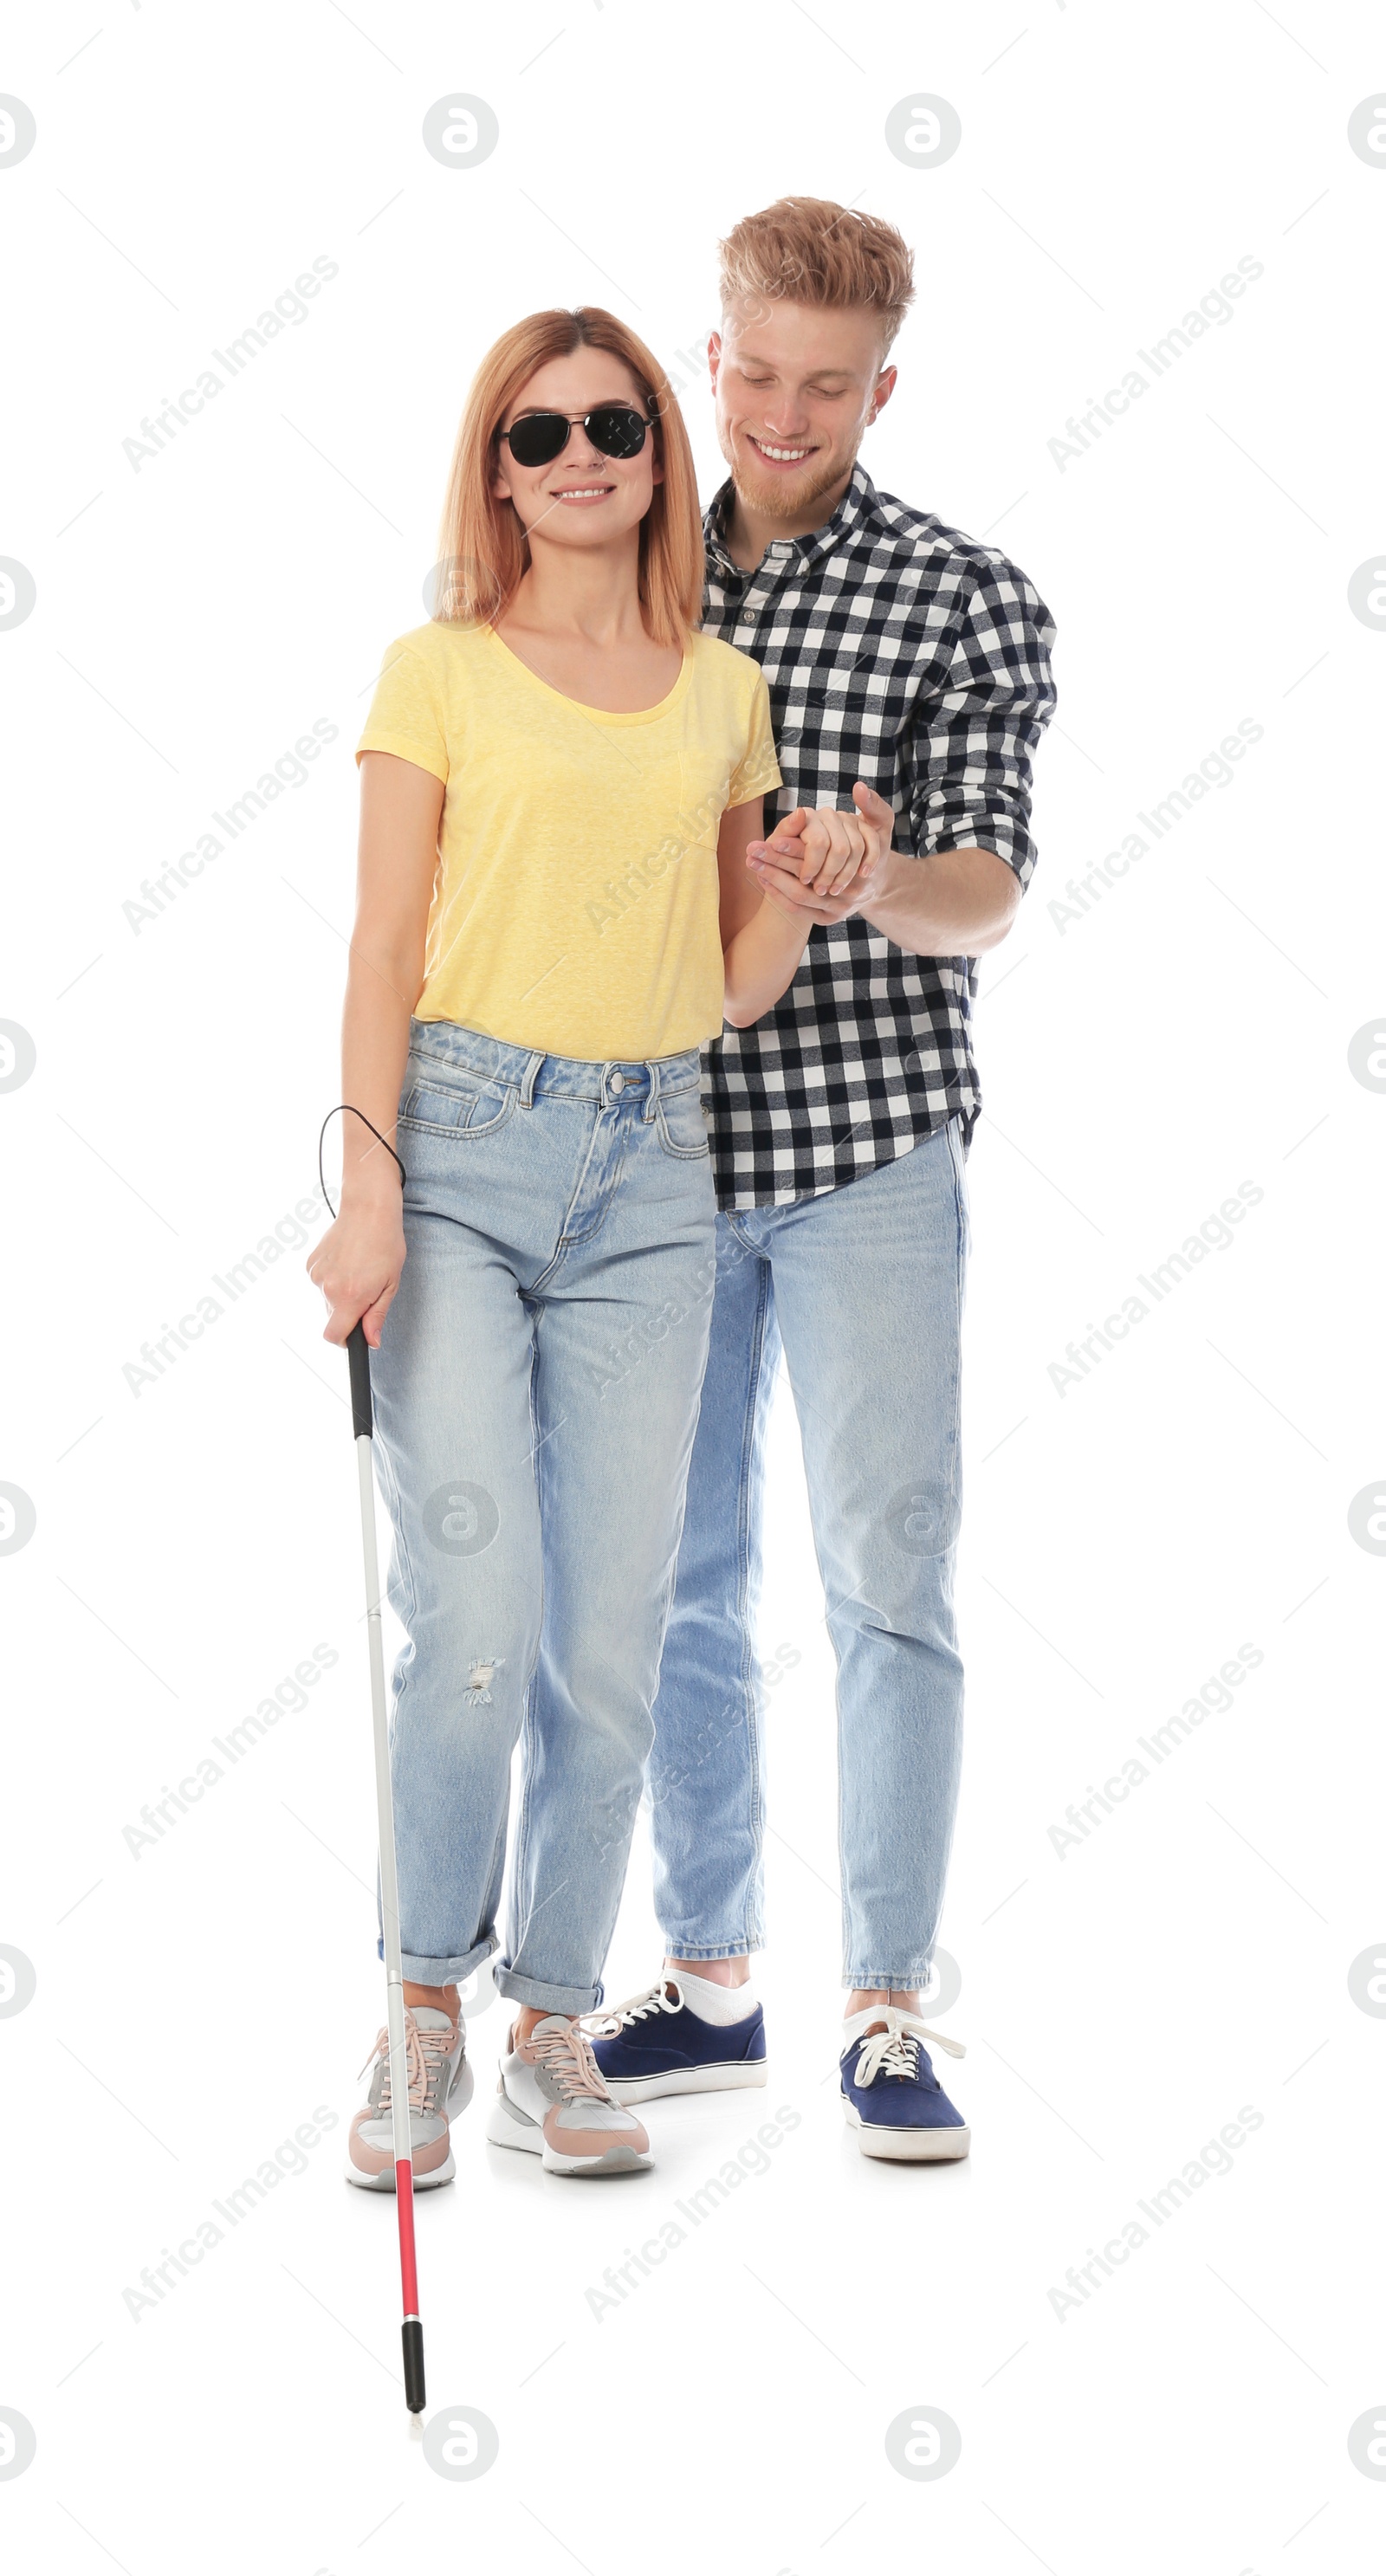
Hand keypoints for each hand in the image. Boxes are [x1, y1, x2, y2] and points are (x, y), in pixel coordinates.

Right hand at [307, 1201, 405, 1347]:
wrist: (368, 1210)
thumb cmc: (385, 1244)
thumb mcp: (390, 1284)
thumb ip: (377, 1316)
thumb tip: (371, 1341)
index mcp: (349, 1297)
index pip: (333, 1336)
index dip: (344, 1340)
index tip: (354, 1333)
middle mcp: (328, 1288)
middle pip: (332, 1317)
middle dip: (347, 1311)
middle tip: (366, 1287)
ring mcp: (316, 1274)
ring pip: (327, 1298)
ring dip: (340, 1293)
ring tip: (357, 1269)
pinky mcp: (310, 1263)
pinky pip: (321, 1281)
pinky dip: (332, 1278)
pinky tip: (346, 1260)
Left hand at [746, 781, 895, 921]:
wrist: (877, 887)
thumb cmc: (872, 848)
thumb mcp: (878, 826)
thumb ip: (872, 806)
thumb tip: (859, 786)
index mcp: (855, 866)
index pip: (820, 852)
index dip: (794, 847)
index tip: (772, 839)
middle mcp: (847, 888)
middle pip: (803, 876)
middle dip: (776, 863)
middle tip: (751, 851)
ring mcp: (839, 906)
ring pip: (797, 895)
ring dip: (772, 880)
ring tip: (751, 865)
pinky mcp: (830, 919)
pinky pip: (797, 909)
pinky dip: (778, 895)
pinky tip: (763, 881)